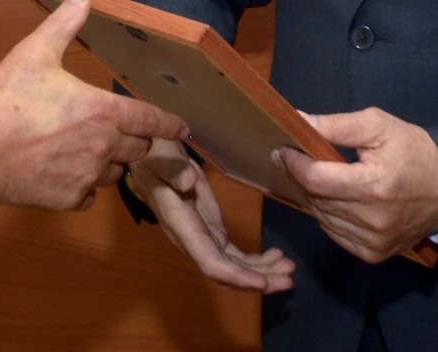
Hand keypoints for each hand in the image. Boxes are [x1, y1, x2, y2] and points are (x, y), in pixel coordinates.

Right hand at [0, 0, 187, 210]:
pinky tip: (68, 173)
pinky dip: (84, 186)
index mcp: (102, 111)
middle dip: (139, 141)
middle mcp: (103, 147)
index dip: (170, 123)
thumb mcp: (35, 53)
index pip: (151, 119)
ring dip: (111, 162)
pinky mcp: (67, 199)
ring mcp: (86, 176)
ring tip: (94, 151)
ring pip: (116, 174)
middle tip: (132, 135)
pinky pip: (89, 196)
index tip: (183, 127)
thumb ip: (64, 24)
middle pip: (140, 149)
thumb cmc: (7, 101)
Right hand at [127, 137, 294, 292]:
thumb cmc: (154, 155)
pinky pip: (234, 255)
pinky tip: (276, 255)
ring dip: (262, 272)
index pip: (209, 261)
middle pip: (225, 272)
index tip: (262, 282)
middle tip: (289, 280)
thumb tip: (188, 182)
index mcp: (182, 226)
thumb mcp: (160, 156)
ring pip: (233, 267)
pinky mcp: (211, 232)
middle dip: (257, 280)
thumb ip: (173, 169)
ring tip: (289, 268)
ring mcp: (203, 238)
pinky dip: (256, 260)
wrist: (149, 158)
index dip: (235, 276)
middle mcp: (193, 240)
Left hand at [276, 107, 437, 263]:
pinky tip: (336, 197)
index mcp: (375, 185)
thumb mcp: (379, 126)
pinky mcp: (372, 254)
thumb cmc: (415, 153)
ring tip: (317, 175)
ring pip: (321, 216)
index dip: (293, 163)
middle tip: (294, 157)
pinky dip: (328, 214)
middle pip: (316, 198)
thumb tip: (298, 121)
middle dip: (300, 175)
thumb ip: (336, 125)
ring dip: (312, 195)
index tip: (282, 148)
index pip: (316, 179)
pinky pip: (334, 232)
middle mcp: (372, 219)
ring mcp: (372, 241)